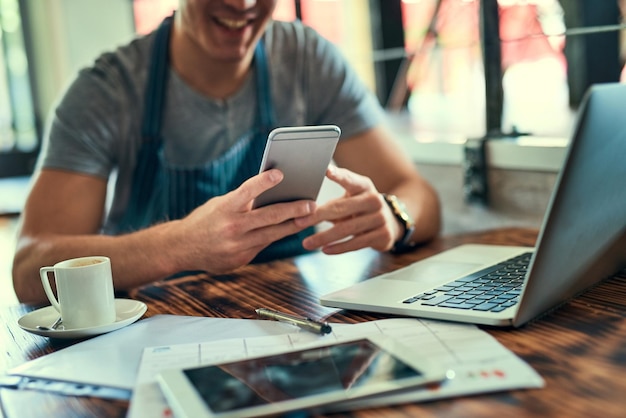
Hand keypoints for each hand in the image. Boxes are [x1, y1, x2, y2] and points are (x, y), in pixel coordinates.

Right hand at [175, 169, 314, 272]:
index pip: (247, 192)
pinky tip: (288, 229)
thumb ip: (243, 202)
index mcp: (225, 209)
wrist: (181, 248)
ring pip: (273, 235)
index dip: (264, 182)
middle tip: (311, 204)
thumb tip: (272, 194)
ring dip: (293, 225)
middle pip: (269, 217)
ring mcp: (237, 246)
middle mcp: (232, 228)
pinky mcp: (241, 259)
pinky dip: (275, 236)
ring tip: (308, 217)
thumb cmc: (204, 220)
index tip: (280, 173)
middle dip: (293, 210)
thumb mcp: (219, 205)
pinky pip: (264, 245)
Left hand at [295, 166, 400, 253]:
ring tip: (307, 243)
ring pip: (346, 229)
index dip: (338, 175)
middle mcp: (374, 200)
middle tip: (299, 222)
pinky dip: (338, 248)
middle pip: (341, 208)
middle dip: (317, 216)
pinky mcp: (382, 235)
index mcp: (364, 186)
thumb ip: (333, 202)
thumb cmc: (360, 209)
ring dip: (324, 237)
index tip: (326, 170)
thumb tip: (303, 211)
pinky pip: (356, 243)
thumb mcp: (351, 199)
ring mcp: (380, 218)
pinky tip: (325, 250)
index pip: (350, 179)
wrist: (390, 223)